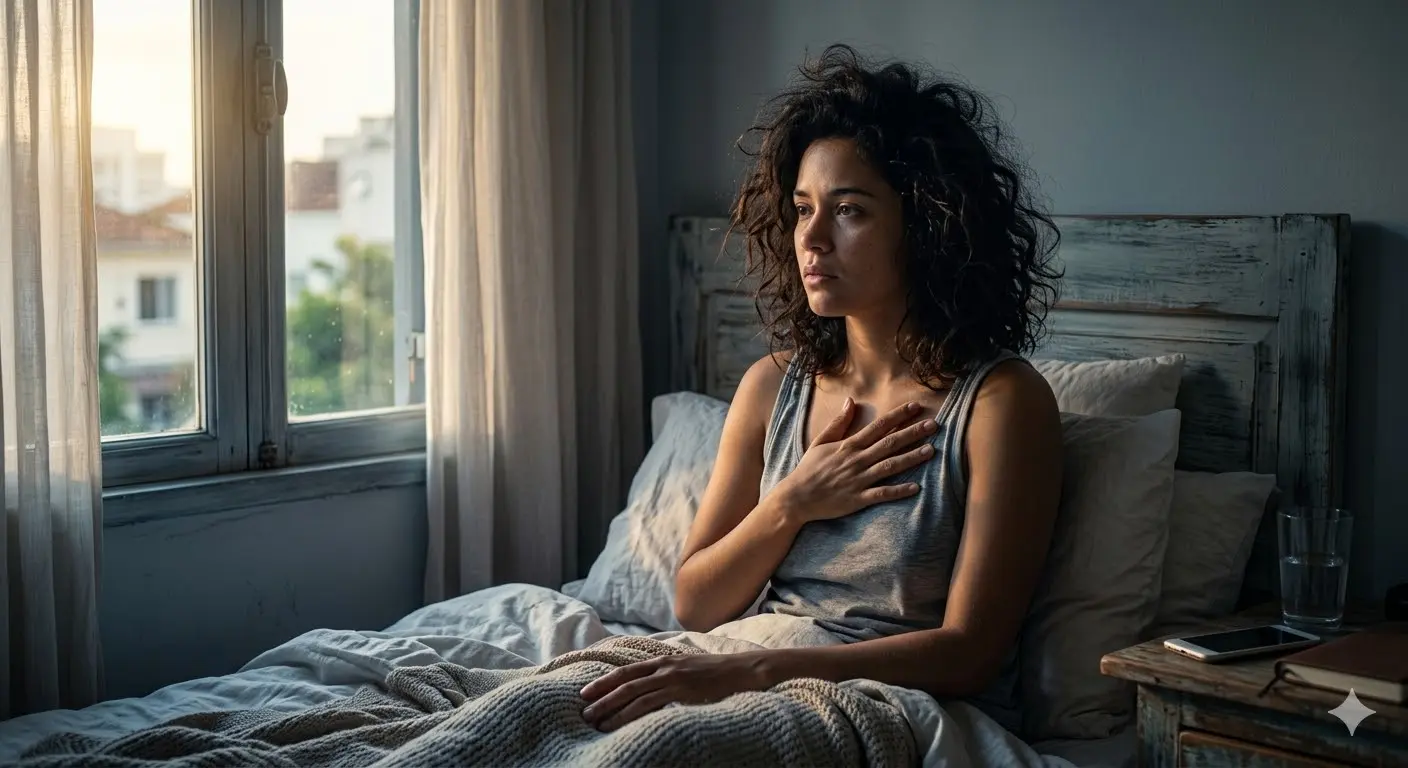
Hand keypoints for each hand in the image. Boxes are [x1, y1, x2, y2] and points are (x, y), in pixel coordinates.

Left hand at [579, 653, 770, 731]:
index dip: (605, 681)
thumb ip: (670, 676)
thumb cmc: (719, 674)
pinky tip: (622, 725)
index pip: (627, 671)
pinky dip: (632, 714)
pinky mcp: (682, 692)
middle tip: (583, 712)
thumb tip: (653, 688)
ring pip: (633, 694)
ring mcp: (673, 678)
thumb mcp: (689, 669)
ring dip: (612, 708)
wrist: (744, 671)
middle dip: (601, 696)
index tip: (586, 692)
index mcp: (664, 660)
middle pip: (624, 681)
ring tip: (596, 722)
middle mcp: (665, 667)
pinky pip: (651, 704)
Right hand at [775, 399, 936, 522]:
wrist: (796, 498)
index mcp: (849, 445)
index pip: (879, 426)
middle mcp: (857, 460)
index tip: (916, 407)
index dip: (899, 416)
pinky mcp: (858, 499)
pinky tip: (916, 487)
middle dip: (913, 433)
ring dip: (911, 458)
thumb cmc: (809, 469)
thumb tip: (851, 401)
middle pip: (889, 443)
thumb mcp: (821, 441)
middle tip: (934, 425)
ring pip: (889, 466)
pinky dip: (898, 491)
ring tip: (931, 451)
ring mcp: (858, 480)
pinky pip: (882, 494)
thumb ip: (839, 422)